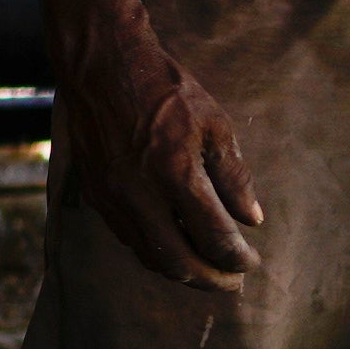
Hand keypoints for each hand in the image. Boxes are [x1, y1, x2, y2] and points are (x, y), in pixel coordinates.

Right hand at [61, 12, 262, 287]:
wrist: (101, 66)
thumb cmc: (165, 89)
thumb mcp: (213, 123)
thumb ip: (234, 175)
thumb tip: (252, 219)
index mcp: (176, 174)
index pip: (214, 237)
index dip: (236, 258)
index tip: (250, 263)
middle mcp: (141, 195)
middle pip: (180, 261)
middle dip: (210, 278)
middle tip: (232, 282)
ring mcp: (114, 198)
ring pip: (150, 257)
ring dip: (181, 270)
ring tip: (204, 271)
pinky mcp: (97, 196)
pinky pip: (129, 239)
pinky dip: (155, 252)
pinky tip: (173, 247)